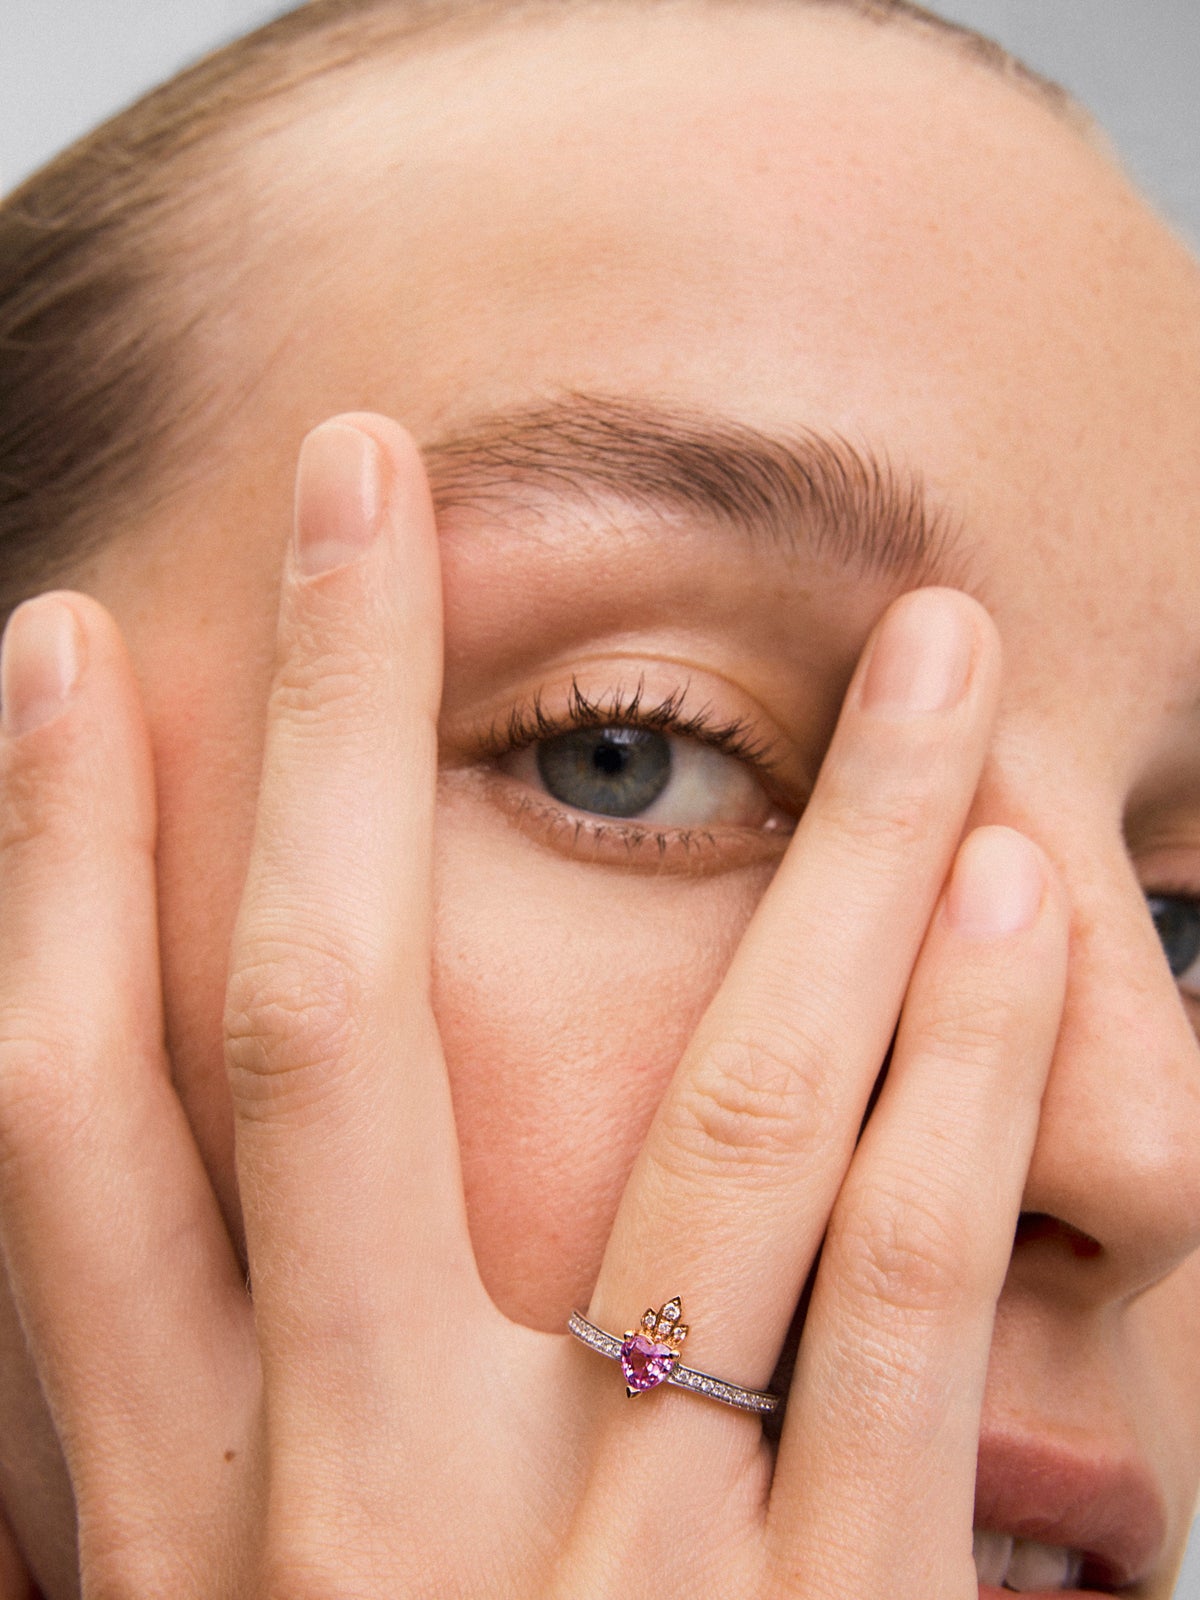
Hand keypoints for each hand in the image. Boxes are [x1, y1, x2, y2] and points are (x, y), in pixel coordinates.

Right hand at [0, 415, 1067, 1597]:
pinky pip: (889, 1327)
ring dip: (831, 860)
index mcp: (163, 1519)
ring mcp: (580, 1574)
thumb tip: (191, 1158)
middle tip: (360, 479)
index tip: (61, 651)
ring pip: (708, 1125)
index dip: (39, 868)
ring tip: (930, 644)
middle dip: (313, 734)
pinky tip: (1025, 900)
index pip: (63, 1124)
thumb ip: (209, 1423)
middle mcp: (344, 1510)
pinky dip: (955, 1088)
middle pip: (313, 1039)